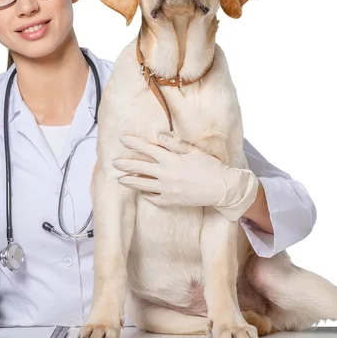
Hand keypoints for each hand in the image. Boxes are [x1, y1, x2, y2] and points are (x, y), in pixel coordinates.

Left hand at [113, 134, 258, 210]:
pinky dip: (146, 194)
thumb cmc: (210, 167)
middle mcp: (166, 175)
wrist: (222, 188)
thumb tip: (159, 137)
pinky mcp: (171, 201)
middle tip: (114, 162)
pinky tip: (141, 192)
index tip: (122, 140)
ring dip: (130, 181)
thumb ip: (175, 144)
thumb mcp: (194, 151)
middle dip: (126, 164)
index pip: (147, 149)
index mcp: (171, 160)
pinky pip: (154, 198)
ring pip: (143, 185)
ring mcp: (167, 189)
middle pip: (140, 168)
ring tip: (120, 180)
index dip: (134, 143)